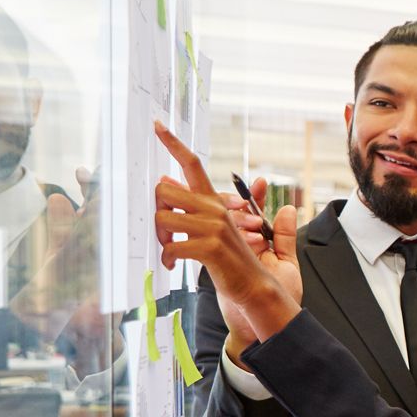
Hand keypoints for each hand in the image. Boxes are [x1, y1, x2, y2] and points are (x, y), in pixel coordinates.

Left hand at [152, 122, 301, 339]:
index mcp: (216, 203)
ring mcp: (213, 227)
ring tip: (169, 252)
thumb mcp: (232, 232)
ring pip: (163, 217)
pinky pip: (172, 246)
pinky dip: (168, 258)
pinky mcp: (210, 246)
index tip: (157, 125)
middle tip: (164, 235)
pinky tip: (175, 266)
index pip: (193, 164)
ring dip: (159, 238)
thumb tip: (221, 183)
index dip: (173, 143)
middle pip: (165, 191)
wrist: (259, 291)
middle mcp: (214, 209)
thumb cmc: (243, 266)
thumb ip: (223, 209)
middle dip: (156, 212)